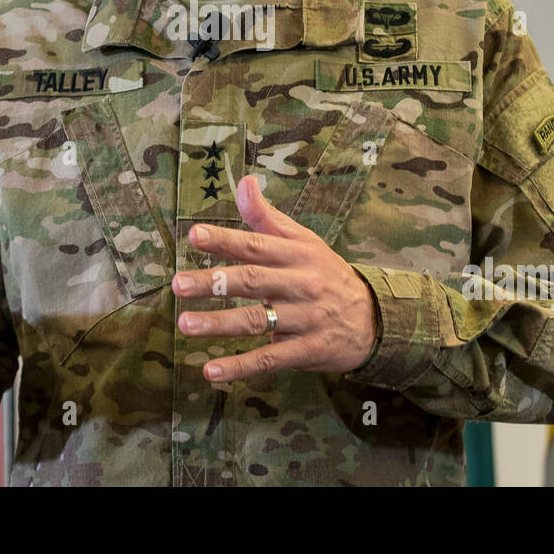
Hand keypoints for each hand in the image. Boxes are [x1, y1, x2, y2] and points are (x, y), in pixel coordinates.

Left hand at [172, 174, 378, 380]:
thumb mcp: (304, 241)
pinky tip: (212, 371)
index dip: (226, 240)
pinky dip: (240, 367)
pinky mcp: (306, 351)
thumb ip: (267, 217)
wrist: (374, 320)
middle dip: (214, 282)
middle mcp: (300, 284)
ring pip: (256, 321)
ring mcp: (304, 320)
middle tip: (179, 283)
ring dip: (219, 324)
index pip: (257, 245)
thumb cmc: (327, 274)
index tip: (195, 235)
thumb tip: (244, 182)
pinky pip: (270, 359)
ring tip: (186, 324)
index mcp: (297, 255)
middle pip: (253, 281)